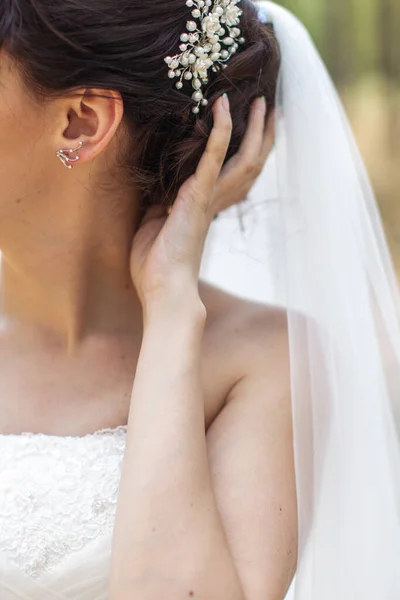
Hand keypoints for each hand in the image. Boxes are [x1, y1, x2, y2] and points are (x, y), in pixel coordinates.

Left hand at [130, 95, 273, 310]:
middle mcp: (216, 201)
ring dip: (252, 127)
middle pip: (251, 163)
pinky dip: (219, 131)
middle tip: (268, 105)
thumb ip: (160, 201)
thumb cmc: (157, 265)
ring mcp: (209, 198)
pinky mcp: (197, 197)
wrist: (164, 290)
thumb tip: (154, 184)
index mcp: (207, 207)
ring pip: (244, 158)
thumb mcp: (154, 223)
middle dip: (262, 134)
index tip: (253, 126)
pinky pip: (213, 157)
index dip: (248, 149)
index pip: (236, 174)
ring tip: (257, 99)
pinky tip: (221, 107)